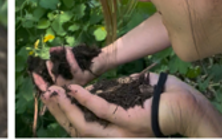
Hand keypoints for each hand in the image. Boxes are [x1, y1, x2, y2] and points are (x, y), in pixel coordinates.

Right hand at [34, 71, 207, 137]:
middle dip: (54, 107)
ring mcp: (120, 131)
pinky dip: (85, 100)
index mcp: (109, 131)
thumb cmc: (152, 97)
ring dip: (64, 107)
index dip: (56, 108)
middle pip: (74, 127)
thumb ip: (99, 96)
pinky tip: (73, 89)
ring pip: (83, 125)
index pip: (76, 125)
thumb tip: (75, 88)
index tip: (42, 89)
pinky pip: (101, 112)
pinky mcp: (128, 122)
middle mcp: (113, 136)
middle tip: (39, 88)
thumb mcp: (118, 95)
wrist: (182, 103)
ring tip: (51, 90)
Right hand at [43, 45, 104, 88]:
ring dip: (55, 69)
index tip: (32, 72)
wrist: (103, 58)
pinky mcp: (85, 78)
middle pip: (54, 85)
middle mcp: (71, 85)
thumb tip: (49, 51)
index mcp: (66, 81)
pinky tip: (68, 51)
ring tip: (50, 59)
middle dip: (46, 77)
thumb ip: (59, 53)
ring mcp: (78, 83)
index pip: (51, 83)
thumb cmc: (85, 57)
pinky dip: (71, 60)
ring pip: (63, 81)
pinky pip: (75, 71)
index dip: (41, 80)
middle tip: (42, 64)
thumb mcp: (69, 54)